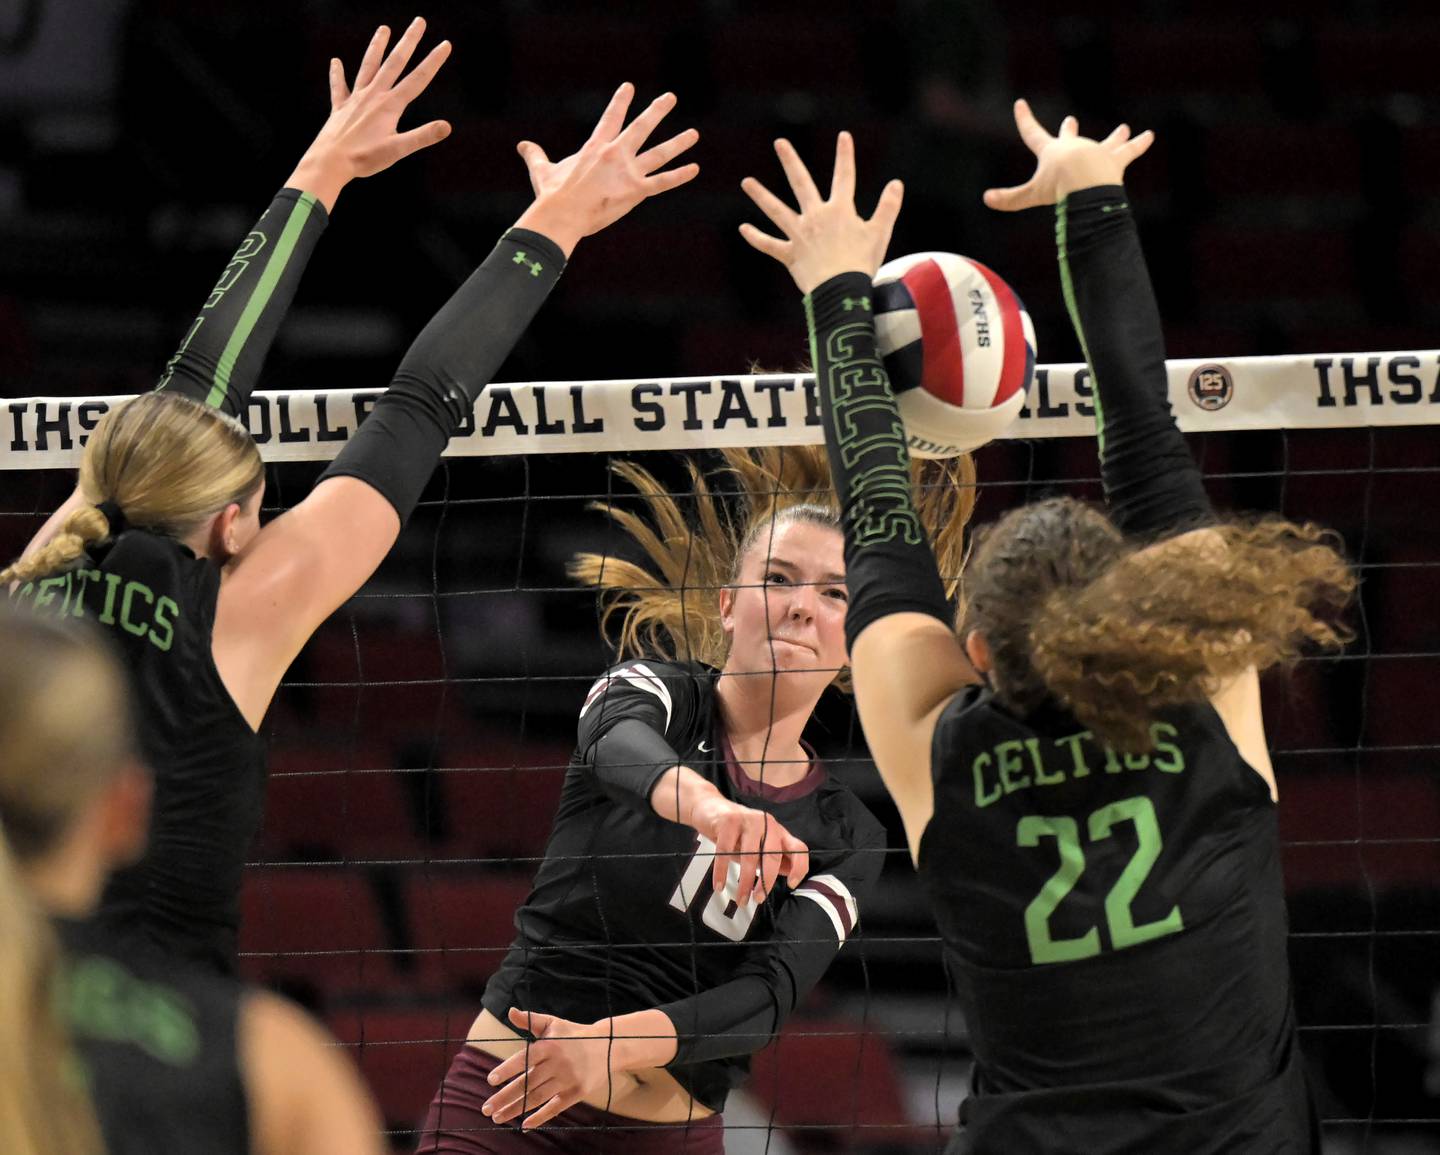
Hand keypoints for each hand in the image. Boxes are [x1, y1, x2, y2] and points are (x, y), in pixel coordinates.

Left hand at [285, 18, 452, 210]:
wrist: (330, 162)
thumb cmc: (364, 158)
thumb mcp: (398, 150)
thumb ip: (423, 136)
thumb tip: (447, 127)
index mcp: (390, 105)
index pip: (417, 79)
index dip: (433, 61)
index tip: (445, 44)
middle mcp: (373, 96)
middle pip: (394, 63)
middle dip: (408, 42)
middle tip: (418, 22)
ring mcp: (355, 99)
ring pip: (368, 66)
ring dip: (377, 47)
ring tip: (384, 29)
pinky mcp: (340, 108)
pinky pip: (339, 87)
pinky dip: (337, 74)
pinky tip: (336, 62)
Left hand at [483, 1009, 637, 1128]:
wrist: (608, 1046)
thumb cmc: (574, 1034)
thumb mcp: (554, 1024)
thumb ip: (531, 1020)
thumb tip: (511, 1011)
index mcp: (550, 1044)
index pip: (524, 1058)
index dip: (507, 1069)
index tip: (490, 1080)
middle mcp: (558, 1062)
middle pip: (527, 1083)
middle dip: (504, 1097)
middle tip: (485, 1108)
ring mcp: (568, 1078)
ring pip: (537, 1097)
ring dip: (516, 1109)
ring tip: (497, 1117)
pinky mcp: (577, 1092)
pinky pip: (555, 1107)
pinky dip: (540, 1117)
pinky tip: (525, 1124)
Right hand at [513, 83, 699, 256]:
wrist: (562, 213)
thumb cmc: (552, 194)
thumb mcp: (542, 169)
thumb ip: (535, 155)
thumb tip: (523, 145)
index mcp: (595, 147)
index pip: (611, 117)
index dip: (620, 101)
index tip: (630, 87)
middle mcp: (615, 153)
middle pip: (641, 127)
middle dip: (657, 111)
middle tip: (670, 98)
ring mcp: (627, 172)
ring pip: (658, 153)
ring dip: (678, 143)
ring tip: (693, 134)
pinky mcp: (635, 191)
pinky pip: (662, 182)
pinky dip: (679, 176)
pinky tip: (694, 169)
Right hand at [690, 793, 808, 905]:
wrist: (708, 806)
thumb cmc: (735, 831)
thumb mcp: (756, 845)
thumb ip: (771, 858)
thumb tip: (788, 874)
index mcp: (778, 831)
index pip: (798, 848)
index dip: (799, 867)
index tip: (791, 884)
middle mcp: (767, 823)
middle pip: (773, 855)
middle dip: (766, 882)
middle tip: (758, 899)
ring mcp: (749, 820)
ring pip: (749, 856)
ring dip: (744, 882)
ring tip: (741, 899)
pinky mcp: (729, 820)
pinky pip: (725, 852)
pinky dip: (721, 872)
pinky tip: (719, 885)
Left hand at [739, 131, 903, 294]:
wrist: (842, 291)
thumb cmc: (862, 264)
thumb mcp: (880, 234)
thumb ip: (888, 207)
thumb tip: (896, 183)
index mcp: (840, 210)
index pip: (844, 177)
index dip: (845, 155)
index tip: (843, 136)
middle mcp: (816, 217)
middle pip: (801, 183)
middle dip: (790, 161)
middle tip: (779, 143)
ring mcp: (800, 235)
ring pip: (776, 210)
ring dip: (760, 195)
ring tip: (746, 182)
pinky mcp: (790, 254)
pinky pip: (769, 245)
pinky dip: (756, 238)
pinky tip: (743, 228)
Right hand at [982, 98, 1153, 212]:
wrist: (1085, 182)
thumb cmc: (1058, 187)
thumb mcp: (1030, 195)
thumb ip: (1009, 198)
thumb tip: (985, 199)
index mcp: (1052, 152)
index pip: (1032, 133)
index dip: (1025, 119)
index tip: (1020, 104)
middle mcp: (1075, 147)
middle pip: (1069, 137)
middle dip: (1068, 130)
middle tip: (1071, 121)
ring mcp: (1096, 151)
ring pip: (1106, 143)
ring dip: (1115, 137)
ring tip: (1124, 129)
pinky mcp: (1115, 160)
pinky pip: (1130, 151)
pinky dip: (1140, 144)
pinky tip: (1150, 136)